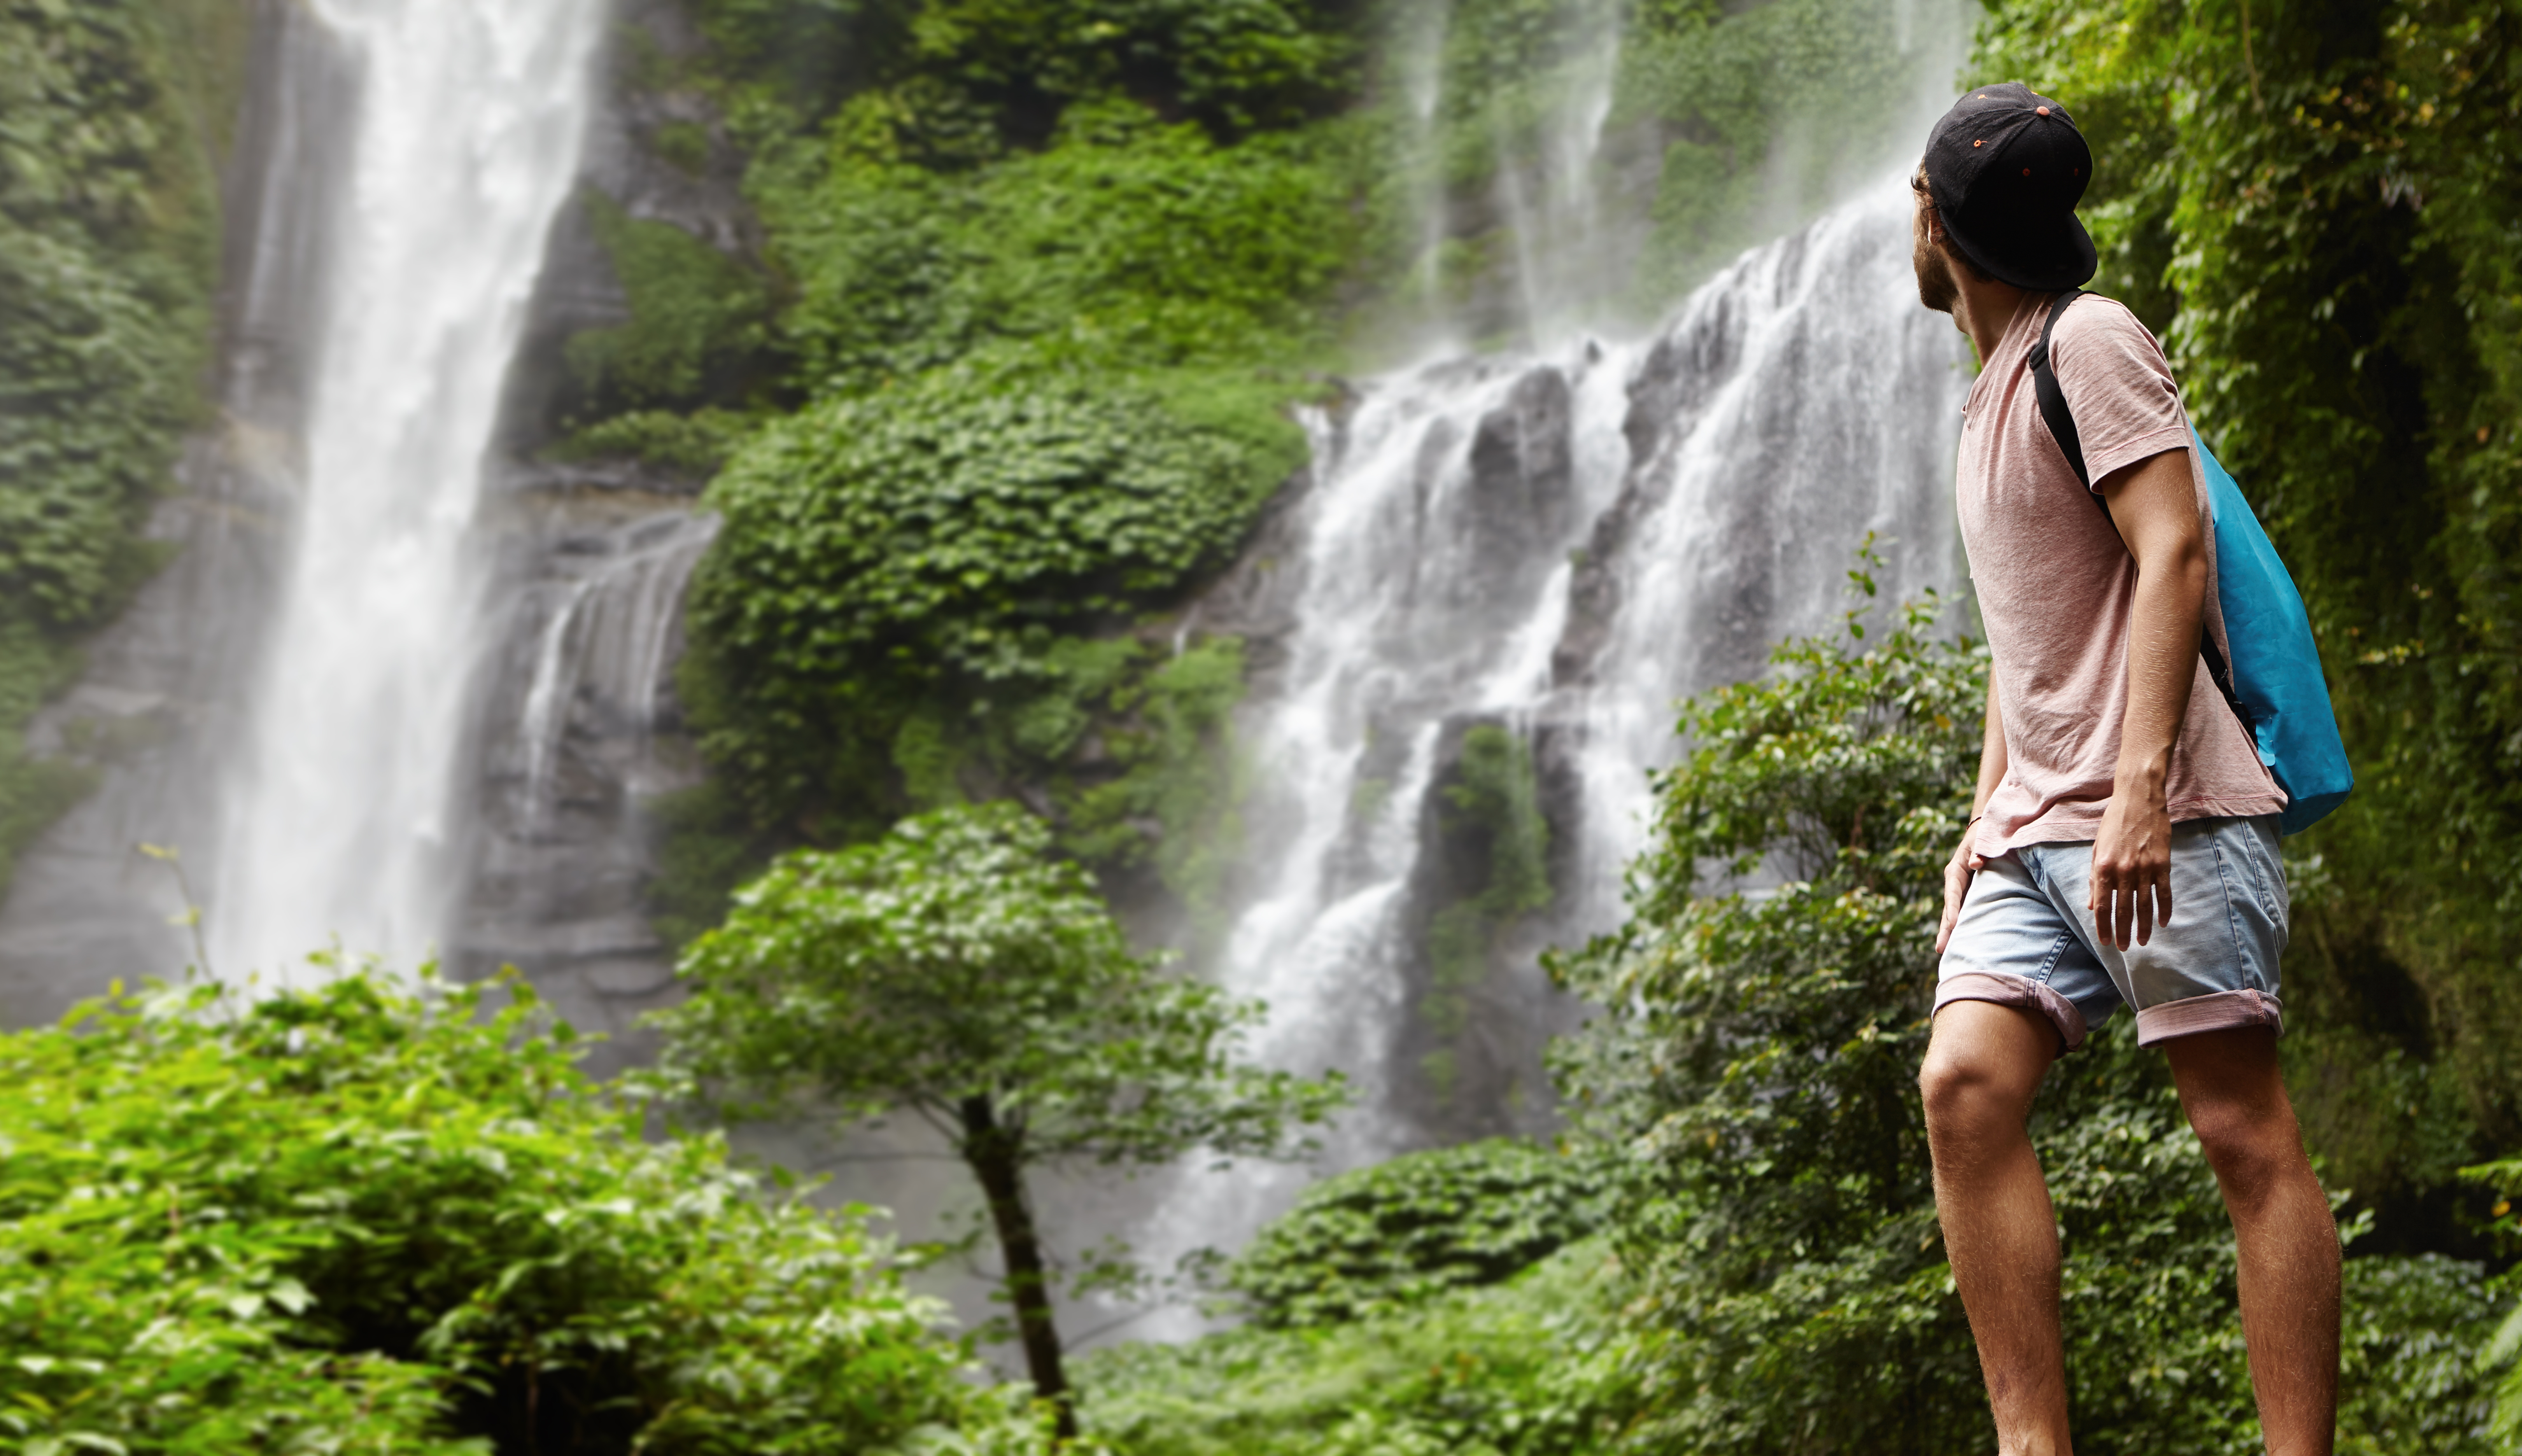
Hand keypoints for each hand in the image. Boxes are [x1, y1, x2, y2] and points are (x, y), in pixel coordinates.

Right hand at [1934, 818, 1986, 954]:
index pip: (1952, 892)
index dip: (1952, 908)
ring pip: (1954, 913)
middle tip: (1940, 949)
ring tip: (1945, 953)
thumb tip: (1976, 864)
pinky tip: (1962, 942)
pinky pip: (1965, 912)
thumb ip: (1980, 850)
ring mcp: (1962, 891)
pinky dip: (1962, 927)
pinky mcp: (1970, 895)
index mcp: (1955, 870)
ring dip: (1951, 932)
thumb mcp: (1982, 838)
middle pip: (1949, 908)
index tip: (1953, 924)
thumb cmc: (1986, 834)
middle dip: (1945, 929)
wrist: (1988, 832)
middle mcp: (1955, 883)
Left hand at [2088, 789, 2172, 950]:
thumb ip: (2095, 879)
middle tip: (2123, 948)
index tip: (2104, 941)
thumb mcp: (2096, 849)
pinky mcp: (2162, 863)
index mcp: (2103, 867)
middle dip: (2122, 932)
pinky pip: (2164, 892)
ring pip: (2145, 905)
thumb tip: (2092, 905)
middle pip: (2123, 910)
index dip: (2103, 926)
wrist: (2138, 800)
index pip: (2102, 905)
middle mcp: (2123, 870)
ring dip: (2144, 926)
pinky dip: (2164, 910)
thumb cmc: (2113, 824)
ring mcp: (2145, 868)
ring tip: (2143, 941)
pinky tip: (2163, 923)